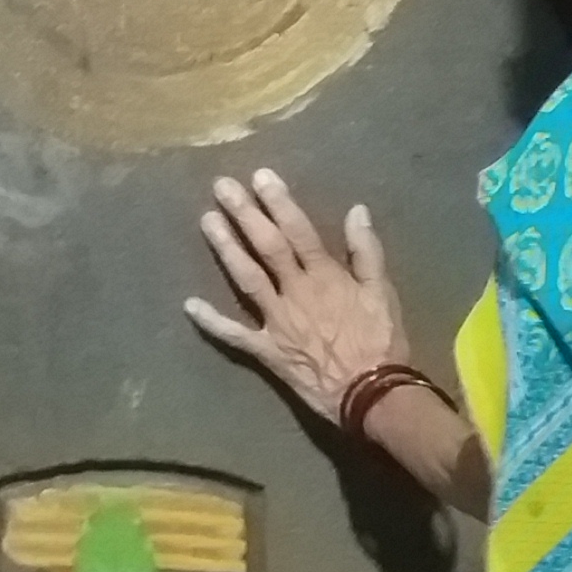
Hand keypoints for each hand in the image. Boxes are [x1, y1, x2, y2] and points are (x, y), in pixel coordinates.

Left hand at [184, 168, 409, 425]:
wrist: (371, 393)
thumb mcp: (383, 292)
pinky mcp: (266, 351)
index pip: (298, 230)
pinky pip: (234, 335)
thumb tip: (356, 210)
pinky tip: (189, 304)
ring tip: (206, 220)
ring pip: (246, 278)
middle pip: (266, 246)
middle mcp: (295, 292)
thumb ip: (367, 251)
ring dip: (225, 248)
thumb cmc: (381, 340)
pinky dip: (211, 321)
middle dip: (244, 214)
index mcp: (325, 276)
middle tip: (222, 187)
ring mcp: (276, 321)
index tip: (261, 177)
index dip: (278, 202)